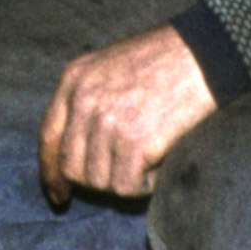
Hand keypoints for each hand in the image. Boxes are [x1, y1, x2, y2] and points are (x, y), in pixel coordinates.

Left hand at [36, 24, 216, 204]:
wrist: (202, 54)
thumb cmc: (164, 61)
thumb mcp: (109, 67)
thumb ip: (88, 100)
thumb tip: (81, 149)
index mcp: (74, 79)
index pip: (48, 136)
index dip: (50, 171)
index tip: (58, 195)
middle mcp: (83, 100)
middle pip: (72, 167)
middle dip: (97, 178)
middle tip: (126, 169)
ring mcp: (106, 121)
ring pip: (99, 181)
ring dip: (125, 179)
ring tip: (149, 155)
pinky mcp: (133, 142)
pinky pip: (127, 186)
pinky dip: (146, 184)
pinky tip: (160, 162)